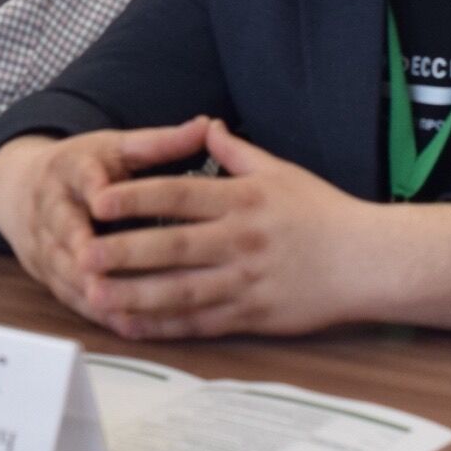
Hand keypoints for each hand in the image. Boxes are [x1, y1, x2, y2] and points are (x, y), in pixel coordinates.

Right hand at [0, 120, 213, 320]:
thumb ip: (159, 143)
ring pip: (63, 266)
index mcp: (70, 169)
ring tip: (115, 301)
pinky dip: (95, 311)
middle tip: (97, 264)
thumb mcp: (116, 147)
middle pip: (63, 226)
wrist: (21, 189)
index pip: (78, 176)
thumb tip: (207, 125)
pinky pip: (69, 295)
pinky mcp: (48, 272)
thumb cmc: (84, 168)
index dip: (90, 190)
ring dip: (86, 285)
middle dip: (78, 246)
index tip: (103, 202)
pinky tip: (124, 323)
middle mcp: (51, 205)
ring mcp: (45, 242)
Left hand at [77, 120, 381, 339]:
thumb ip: (237, 152)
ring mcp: (247, 281)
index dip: (136, 198)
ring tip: (94, 297)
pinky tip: (133, 325)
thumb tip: (204, 123)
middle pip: (172, 246)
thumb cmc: (324, 212)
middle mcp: (241, 240)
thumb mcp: (282, 171)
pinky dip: (166, 327)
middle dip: (124, 251)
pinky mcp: (254, 316)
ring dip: (135, 295)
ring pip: (182, 290)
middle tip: (80, 254)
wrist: (370, 261)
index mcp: (243, 200)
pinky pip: (202, 323)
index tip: (97, 200)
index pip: (179, 195)